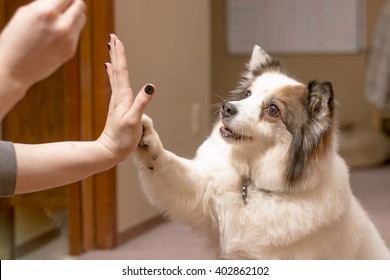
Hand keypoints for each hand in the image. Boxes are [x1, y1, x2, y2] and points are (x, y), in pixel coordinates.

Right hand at [0, 0, 85, 90]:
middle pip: (80, 5)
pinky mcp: (71, 51)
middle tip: (66, 4)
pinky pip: (76, 34)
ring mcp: (68, 40)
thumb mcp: (25, 14)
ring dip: (75, 16)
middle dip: (74, 3)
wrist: (14, 68)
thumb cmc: (15, 39)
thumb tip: (61, 0)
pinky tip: (56, 35)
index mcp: (46, 13)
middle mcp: (61, 26)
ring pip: (82, 19)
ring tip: (61, 18)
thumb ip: (45, 5)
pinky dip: (70, 30)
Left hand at [98, 34, 154, 161]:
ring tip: (111, 49)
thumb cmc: (123, 138)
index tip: (116, 39)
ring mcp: (117, 101)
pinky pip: (116, 85)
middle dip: (115, 53)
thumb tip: (150, 86)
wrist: (110, 151)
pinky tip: (110, 70)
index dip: (120, 55)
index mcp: (123, 97)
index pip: (121, 71)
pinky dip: (113, 74)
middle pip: (116, 70)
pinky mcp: (118, 107)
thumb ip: (141, 103)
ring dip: (114, 61)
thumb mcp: (134, 120)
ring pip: (115, 75)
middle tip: (112, 37)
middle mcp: (118, 96)